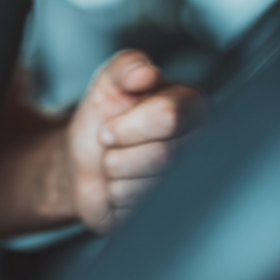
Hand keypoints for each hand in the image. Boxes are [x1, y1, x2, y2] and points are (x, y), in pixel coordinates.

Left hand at [67, 50, 203, 233]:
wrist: (82, 160)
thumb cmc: (104, 117)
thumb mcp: (110, 81)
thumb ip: (127, 66)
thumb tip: (147, 71)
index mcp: (190, 108)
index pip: (171, 117)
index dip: (132, 122)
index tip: (111, 122)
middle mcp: (197, 147)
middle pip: (163, 155)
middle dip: (121, 146)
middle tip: (110, 139)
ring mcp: (186, 183)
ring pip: (152, 185)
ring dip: (116, 171)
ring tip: (116, 161)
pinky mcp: (169, 214)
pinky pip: (140, 210)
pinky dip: (116, 196)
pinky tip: (120, 184)